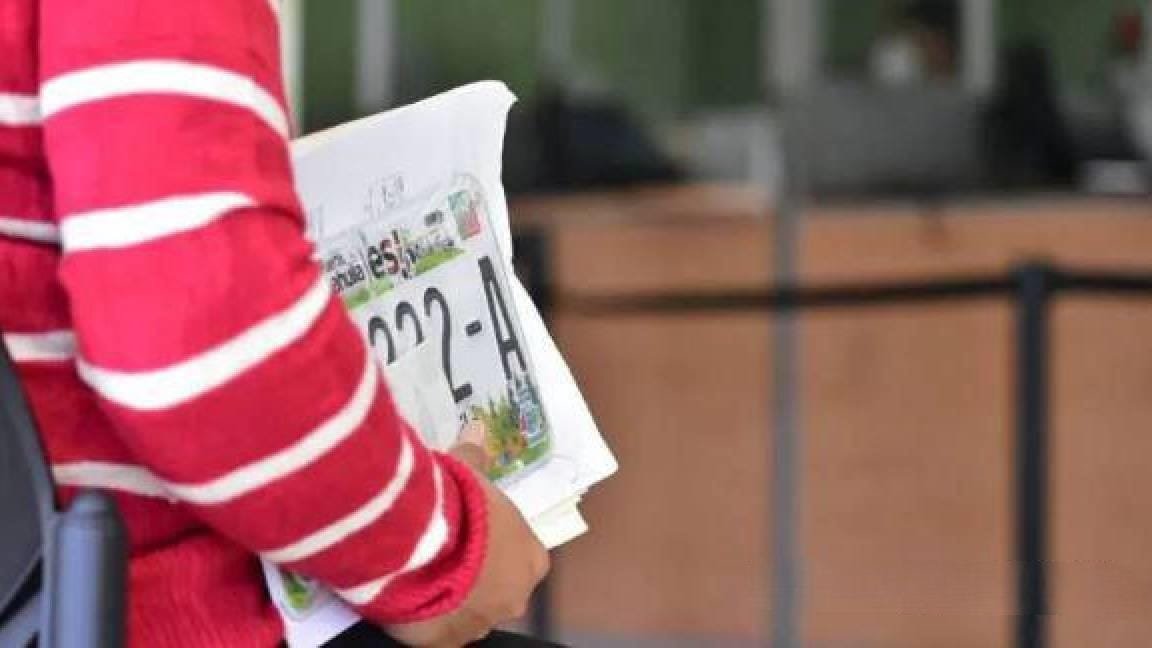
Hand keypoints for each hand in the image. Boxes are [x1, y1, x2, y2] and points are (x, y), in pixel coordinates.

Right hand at [387, 443, 549, 646]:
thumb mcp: (468, 473)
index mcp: (531, 560)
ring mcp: (480, 625)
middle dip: (474, 575)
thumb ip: (475, 456)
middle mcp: (514, 599)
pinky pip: (438, 634)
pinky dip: (425, 622)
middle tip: (442, 553)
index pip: (521, 557)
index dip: (495, 546)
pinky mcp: (446, 643)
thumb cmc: (457, 504)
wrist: (418, 541)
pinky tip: (408, 599)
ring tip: (419, 573)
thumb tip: (478, 428)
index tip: (470, 534)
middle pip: (497, 589)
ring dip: (450, 597)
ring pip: (468, 613)